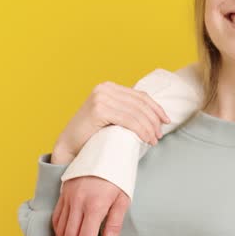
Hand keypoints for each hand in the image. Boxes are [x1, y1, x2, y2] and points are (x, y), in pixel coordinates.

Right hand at [51, 82, 170, 165]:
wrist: (68, 148)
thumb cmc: (91, 136)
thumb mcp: (111, 117)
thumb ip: (126, 110)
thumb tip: (154, 116)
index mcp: (109, 87)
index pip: (140, 95)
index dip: (156, 108)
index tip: (166, 121)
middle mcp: (105, 88)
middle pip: (140, 103)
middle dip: (154, 120)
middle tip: (159, 134)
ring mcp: (101, 97)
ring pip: (136, 112)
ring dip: (149, 127)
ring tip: (154, 140)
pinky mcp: (99, 109)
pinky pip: (128, 120)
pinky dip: (141, 130)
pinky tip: (146, 139)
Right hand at [51, 176, 129, 235]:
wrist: (106, 149)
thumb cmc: (119, 175)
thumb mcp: (123, 199)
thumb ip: (114, 224)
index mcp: (94, 205)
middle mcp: (77, 202)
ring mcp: (68, 198)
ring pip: (61, 231)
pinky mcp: (63, 194)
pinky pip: (57, 219)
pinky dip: (58, 235)